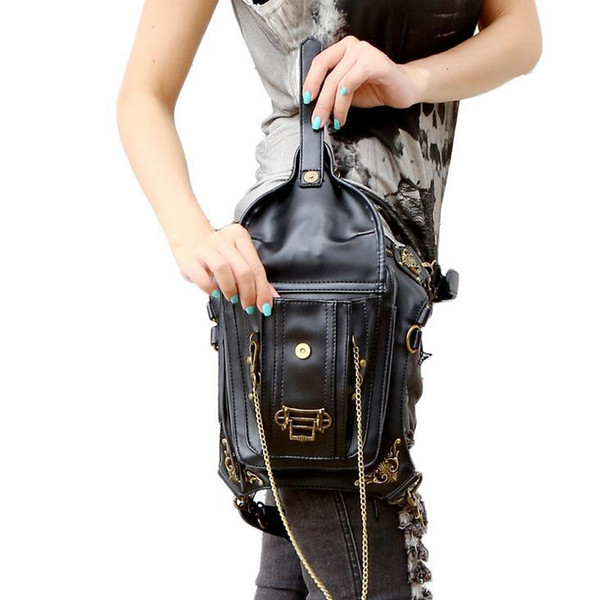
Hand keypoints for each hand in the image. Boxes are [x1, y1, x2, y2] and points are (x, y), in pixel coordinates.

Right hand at [170, 222, 279, 315]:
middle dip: (249, 293)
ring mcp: (206, 248)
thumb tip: (269, 296)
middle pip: (243, 270)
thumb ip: (254, 275)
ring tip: (232, 298)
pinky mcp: (190, 259)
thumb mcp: (237, 258)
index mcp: (239, 237)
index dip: (263, 289)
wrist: (189, 237)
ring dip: (230, 289)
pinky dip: (210, 288)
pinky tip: (214, 292)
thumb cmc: (217, 252)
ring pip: (223, 269)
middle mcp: (223, 240)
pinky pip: (201, 277)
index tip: (265, 305)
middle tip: (249, 306)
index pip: (256, 266)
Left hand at [302, 35, 427, 129]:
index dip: (310, 82)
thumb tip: (313, 105)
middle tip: (318, 121)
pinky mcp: (376, 63)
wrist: (404, 89)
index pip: (319, 63)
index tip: (306, 101)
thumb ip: (331, 92)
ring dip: (333, 107)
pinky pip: (352, 81)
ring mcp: (364, 52)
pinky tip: (343, 112)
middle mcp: (352, 46)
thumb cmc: (376, 89)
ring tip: (336, 121)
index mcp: (342, 49)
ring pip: (337, 82)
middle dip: (320, 103)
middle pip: (327, 76)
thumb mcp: (347, 92)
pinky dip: (344, 99)